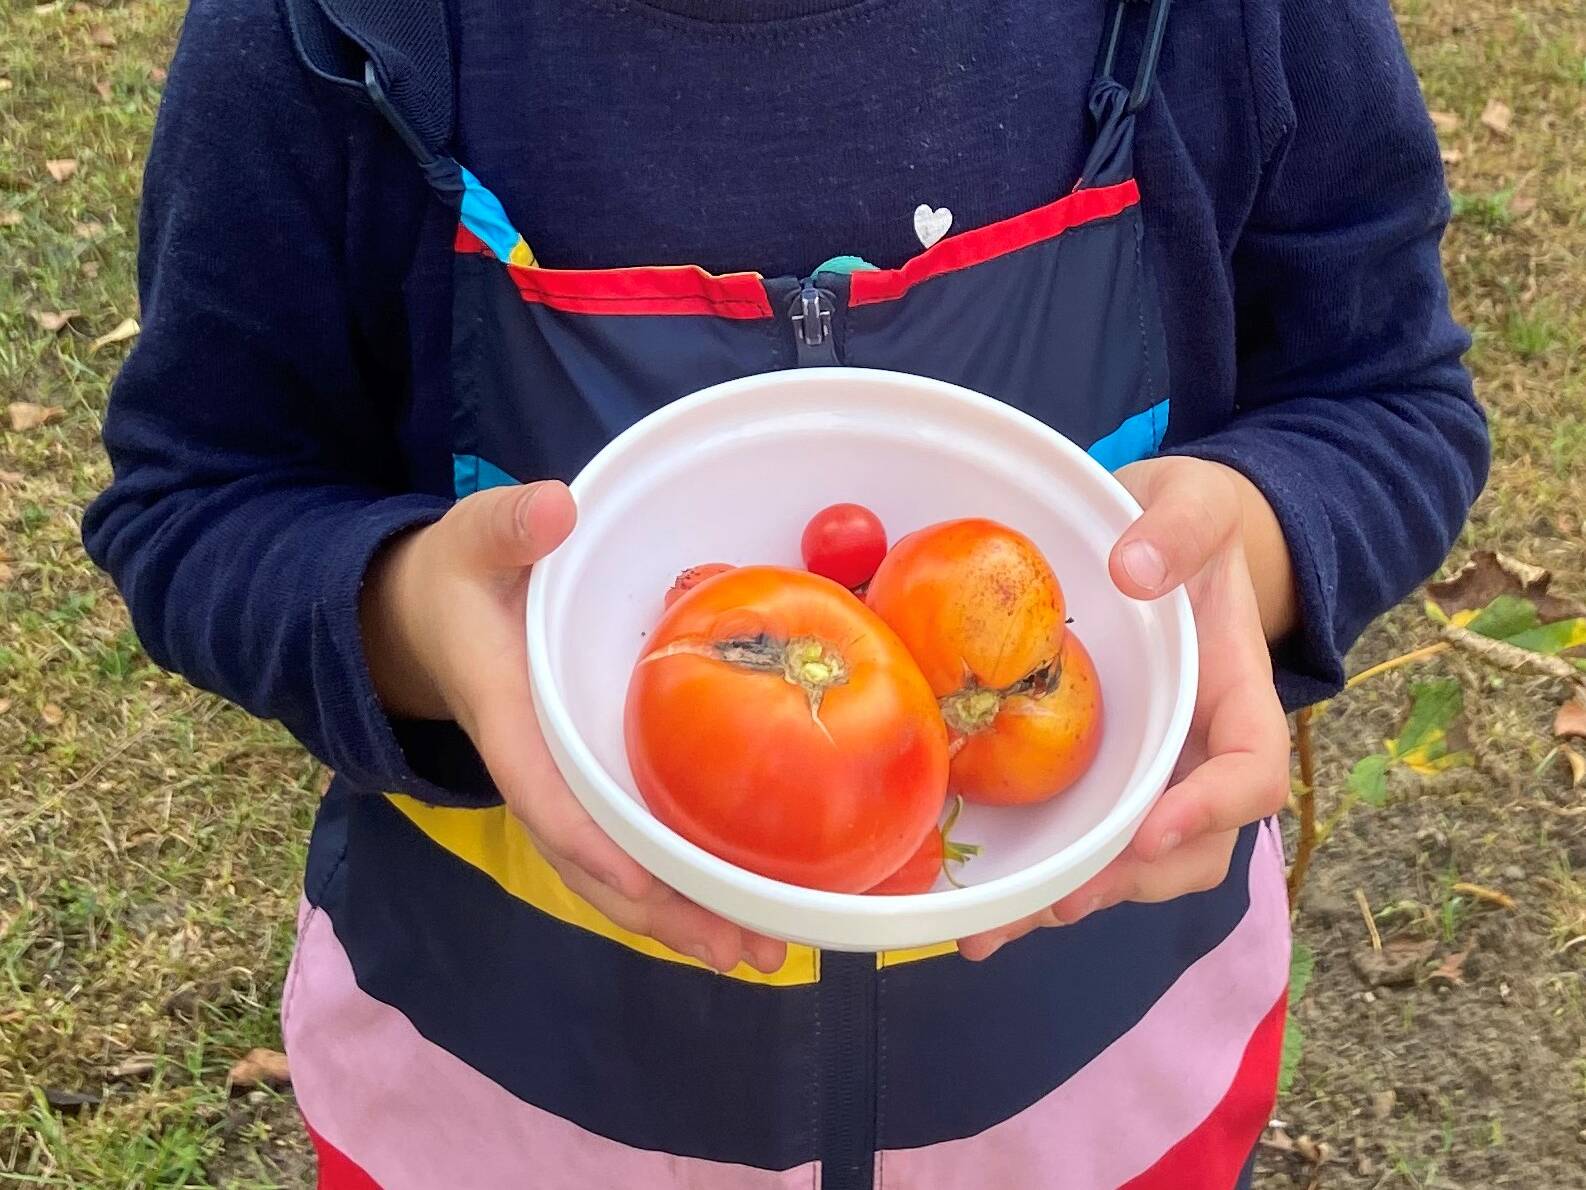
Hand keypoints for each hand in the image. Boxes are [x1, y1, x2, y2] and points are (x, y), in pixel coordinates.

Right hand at [360, 481, 787, 973]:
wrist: (428, 616)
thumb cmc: (460, 575)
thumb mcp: (473, 537)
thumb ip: (508, 525)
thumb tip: (555, 507)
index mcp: (508, 717)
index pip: (544, 790)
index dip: (589, 841)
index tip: (642, 882)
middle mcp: (537, 767)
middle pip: (593, 861)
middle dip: (661, 909)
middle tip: (740, 950)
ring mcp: (563, 782)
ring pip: (615, 870)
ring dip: (680, 915)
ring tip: (757, 954)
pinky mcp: (587, 780)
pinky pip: (628, 848)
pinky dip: (675, 884)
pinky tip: (735, 908)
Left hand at [958, 457, 1293, 960]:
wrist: (1163, 538)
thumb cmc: (1188, 524)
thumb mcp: (1195, 502)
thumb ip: (1179, 527)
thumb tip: (1136, 570)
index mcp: (1236, 694)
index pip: (1252, 769)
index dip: (1212, 809)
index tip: (1150, 830)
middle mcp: (1200, 752)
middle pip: (1193, 847)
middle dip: (1130, 882)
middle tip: (1060, 901)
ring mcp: (1151, 772)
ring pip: (1133, 865)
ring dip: (1073, 901)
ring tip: (998, 930)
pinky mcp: (1100, 776)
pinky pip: (1083, 840)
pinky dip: (1041, 879)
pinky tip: (979, 904)